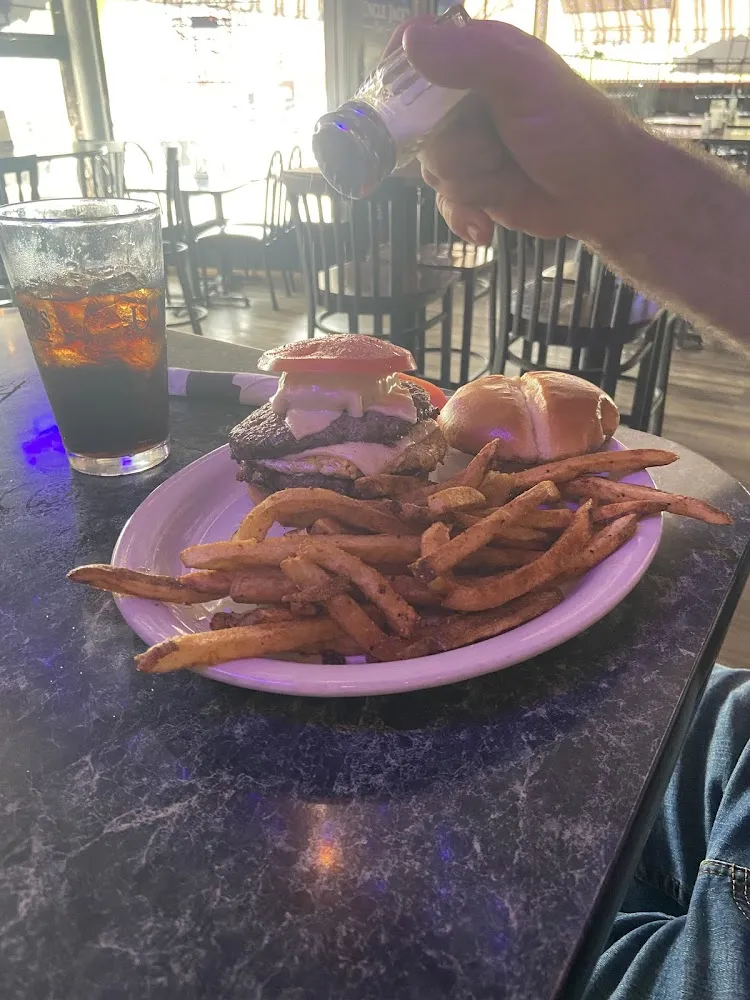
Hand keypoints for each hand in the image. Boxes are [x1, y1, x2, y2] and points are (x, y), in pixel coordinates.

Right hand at [401, 18, 645, 242]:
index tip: (406, 104)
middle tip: (496, 149)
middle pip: (415, 125)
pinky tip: (487, 222)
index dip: (398, 75)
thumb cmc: (573, 129)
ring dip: (472, 182)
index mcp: (474, 58)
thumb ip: (470, 57)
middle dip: (456, 150)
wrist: (602, 193)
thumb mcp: (523, 80)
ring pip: (431, 168)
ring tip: (510, 175)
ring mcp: (467, 145)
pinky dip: (465, 214)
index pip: (413, 48)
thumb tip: (411, 40)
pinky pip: (444, 202)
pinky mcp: (473, 185)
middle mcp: (464, 99)